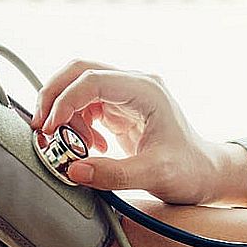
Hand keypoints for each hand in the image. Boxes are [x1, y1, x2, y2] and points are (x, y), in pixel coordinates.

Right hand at [32, 60, 246, 204]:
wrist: (205, 173)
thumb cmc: (188, 171)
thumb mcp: (154, 175)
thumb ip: (114, 174)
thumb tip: (74, 169)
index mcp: (147, 91)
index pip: (92, 80)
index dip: (64, 101)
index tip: (51, 129)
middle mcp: (136, 85)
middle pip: (80, 71)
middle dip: (54, 96)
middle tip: (41, 127)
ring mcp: (128, 94)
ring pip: (80, 86)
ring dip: (66, 113)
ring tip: (73, 145)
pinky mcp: (121, 109)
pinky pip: (87, 105)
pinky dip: (78, 123)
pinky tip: (91, 147)